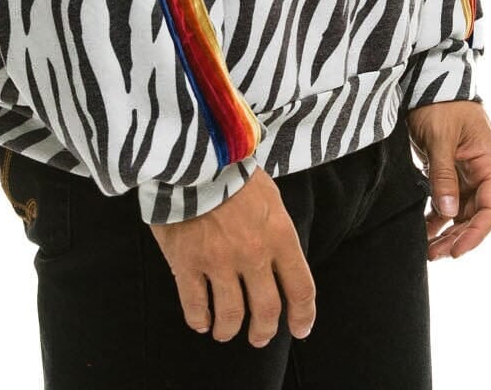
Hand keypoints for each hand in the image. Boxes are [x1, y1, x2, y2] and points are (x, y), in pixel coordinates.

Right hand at [149, 166, 315, 347]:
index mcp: (279, 235)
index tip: (300, 329)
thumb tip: (280, 259)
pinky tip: (201, 321)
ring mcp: (219, 261)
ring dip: (230, 330)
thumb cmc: (232, 170)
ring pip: (231, 316)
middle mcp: (253, 254)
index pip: (301, 288)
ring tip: (225, 332)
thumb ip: (276, 230)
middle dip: (264, 330)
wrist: (193, 154)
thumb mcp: (269, 195)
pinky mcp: (187, 262)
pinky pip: (195, 307)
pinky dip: (200, 320)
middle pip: (266, 309)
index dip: (303, 315)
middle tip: (259, 336)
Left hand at [405, 99, 490, 259]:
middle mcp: (482, 169)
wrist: (427, 77)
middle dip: (458, 236)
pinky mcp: (450, 167)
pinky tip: (425, 228)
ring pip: (462, 209)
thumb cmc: (440, 102)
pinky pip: (449, 198)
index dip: (476, 233)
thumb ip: (444, 175)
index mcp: (489, 162)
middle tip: (434, 254)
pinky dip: (438, 214)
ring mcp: (466, 169)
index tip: (457, 251)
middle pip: (476, 213)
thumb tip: (449, 213)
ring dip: (447, 229)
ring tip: (428, 249)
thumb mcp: (440, 138)